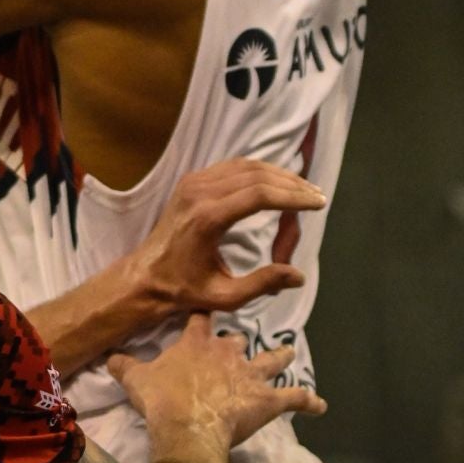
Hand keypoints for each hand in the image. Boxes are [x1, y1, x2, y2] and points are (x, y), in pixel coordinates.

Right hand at [110, 315, 325, 452]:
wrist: (188, 426)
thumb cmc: (162, 400)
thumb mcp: (136, 379)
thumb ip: (125, 365)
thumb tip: (109, 356)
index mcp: (197, 342)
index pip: (201, 318)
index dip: (203, 316)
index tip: (205, 313)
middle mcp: (227, 352)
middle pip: (239, 338)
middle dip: (241, 341)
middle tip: (242, 344)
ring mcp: (250, 375)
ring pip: (272, 359)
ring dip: (281, 356)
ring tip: (290, 352)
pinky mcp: (268, 400)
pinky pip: (294, 398)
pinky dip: (309, 401)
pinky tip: (320, 404)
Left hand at [133, 160, 324, 319]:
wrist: (145, 275)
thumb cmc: (185, 289)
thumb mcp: (226, 296)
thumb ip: (263, 283)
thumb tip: (298, 275)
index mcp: (209, 218)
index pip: (259, 195)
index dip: (292, 196)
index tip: (318, 203)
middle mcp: (200, 192)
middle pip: (255, 175)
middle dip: (290, 184)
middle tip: (317, 196)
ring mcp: (194, 182)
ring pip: (244, 165)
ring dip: (276, 174)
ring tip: (303, 187)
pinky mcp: (191, 180)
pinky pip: (231, 167)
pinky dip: (257, 171)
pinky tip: (275, 182)